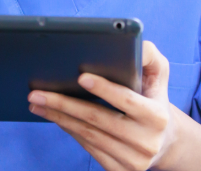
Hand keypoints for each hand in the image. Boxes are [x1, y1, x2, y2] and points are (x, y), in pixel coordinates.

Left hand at [29, 40, 180, 170]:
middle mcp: (147, 142)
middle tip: (36, 93)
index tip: (81, 77)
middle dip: (63, 104)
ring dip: (59, 118)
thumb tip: (133, 42)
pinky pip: (89, 148)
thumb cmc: (153, 97)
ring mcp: (133, 161)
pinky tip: (56, 117)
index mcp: (157, 116)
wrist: (164, 140)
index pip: (126, 100)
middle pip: (97, 120)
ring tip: (38, 103)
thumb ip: (148, 55)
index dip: (104, 89)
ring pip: (88, 135)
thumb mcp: (158, 74)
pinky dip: (69, 130)